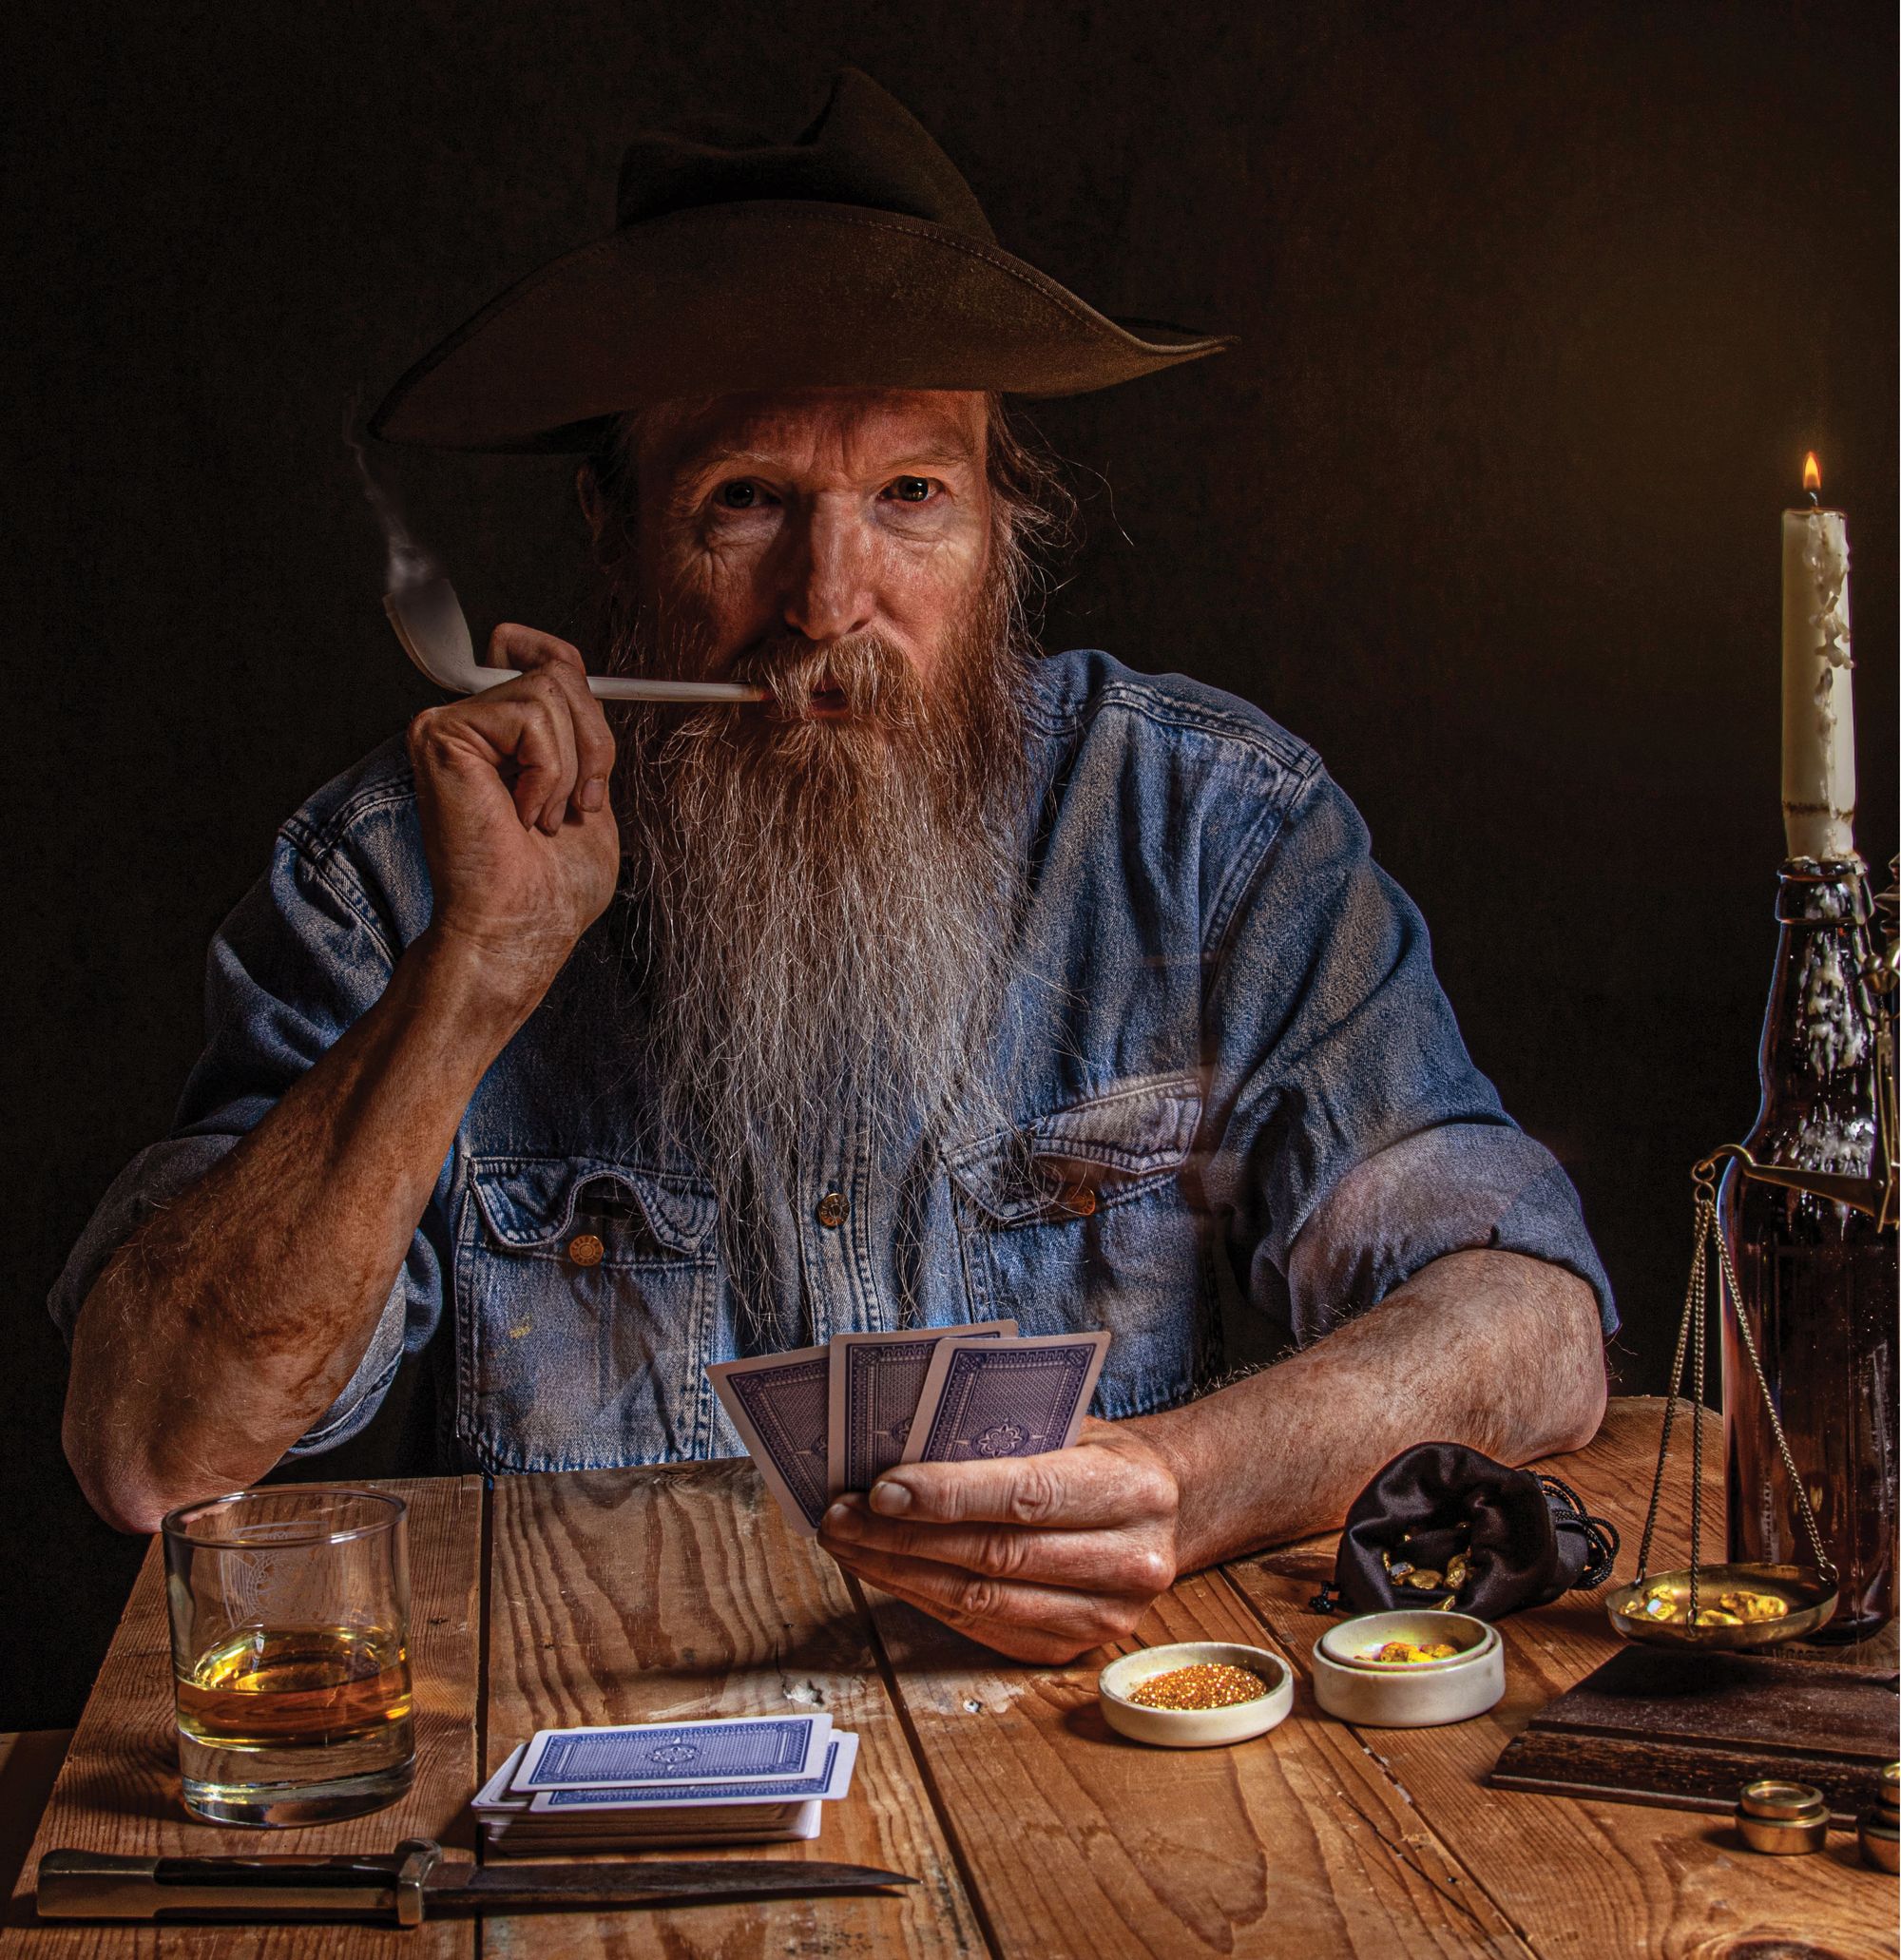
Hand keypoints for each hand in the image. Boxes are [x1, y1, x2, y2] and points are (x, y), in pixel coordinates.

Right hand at [406, 624, 618, 1016]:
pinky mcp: (441, 733)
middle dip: (593, 739)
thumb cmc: (552, 886)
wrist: (519, 927)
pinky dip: (548, 770)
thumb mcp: (588, 794)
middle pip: (556, 670)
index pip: (530, 655)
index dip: (557, 656)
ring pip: (550, 689)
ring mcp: (450, 725)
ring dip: (570, 765)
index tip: (575, 700)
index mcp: (502, 740)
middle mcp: (469, 725)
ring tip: (542, 818)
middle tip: (579, 804)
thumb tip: (579, 681)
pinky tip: (521, 813)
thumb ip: (581, 737)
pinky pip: (532, 715)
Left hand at [817, 1419, 1181, 1662]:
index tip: (882, 1488)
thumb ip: (1006, 1431)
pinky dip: (923, 1599)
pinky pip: (981, 1627)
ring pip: (981, 1600)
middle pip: (996, 1555)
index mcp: (1133, 1491)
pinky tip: (884, 1570)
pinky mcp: (1071, 1650)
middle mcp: (1130, 1562)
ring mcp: (1103, 1618)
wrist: (1163, 1511)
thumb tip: (904, 1439)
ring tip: (847, 1542)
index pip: (1028, 1495)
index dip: (950, 1494)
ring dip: (900, 1572)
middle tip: (841, 1516)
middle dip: (905, 1537)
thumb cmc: (1099, 1455)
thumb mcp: (1073, 1423)